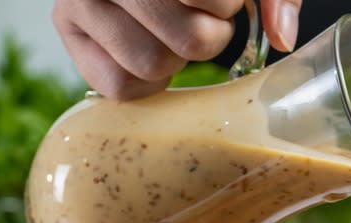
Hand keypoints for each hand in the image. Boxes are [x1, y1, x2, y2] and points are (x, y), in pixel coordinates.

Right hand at [53, 0, 301, 99]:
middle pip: (192, 40)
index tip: (220, 1)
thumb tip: (283, 36)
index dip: (227, 7)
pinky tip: (150, 53)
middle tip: (199, 21)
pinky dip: (147, 83)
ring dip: (177, 60)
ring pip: (154, 63)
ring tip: (172, 36)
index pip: (216, 0)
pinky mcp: (68, 31)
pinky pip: (120, 86)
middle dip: (208, 37)